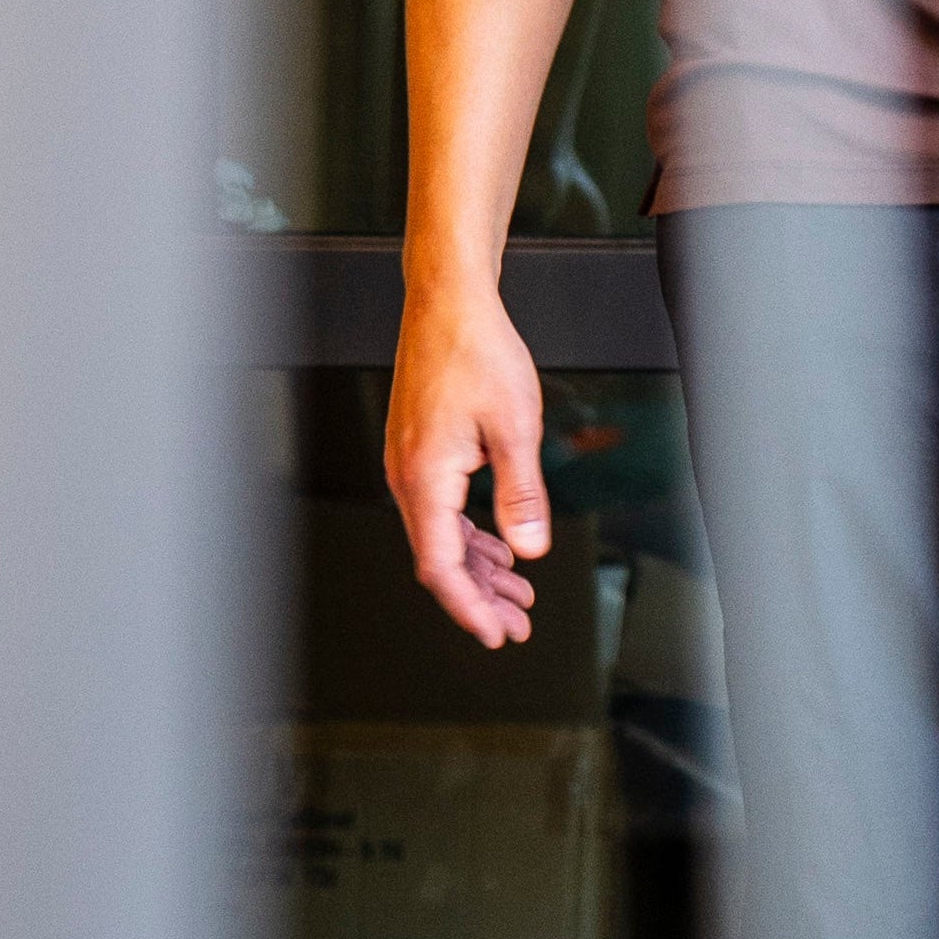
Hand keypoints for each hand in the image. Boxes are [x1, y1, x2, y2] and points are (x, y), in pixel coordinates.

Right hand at [384, 272, 550, 645]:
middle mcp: (408, 476)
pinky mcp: (422, 452)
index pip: (441, 566)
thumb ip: (522, 493)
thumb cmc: (477, 353)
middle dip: (481, 597)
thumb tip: (529, 547)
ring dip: (480, 568)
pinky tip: (498, 548)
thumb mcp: (516, 427)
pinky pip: (443, 510)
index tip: (495, 634)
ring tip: (517, 594)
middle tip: (517, 624)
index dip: (469, 607)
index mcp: (425, 479)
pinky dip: (471, 535)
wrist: (449, 305)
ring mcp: (412, 464)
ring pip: (443, 536)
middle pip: (441, 559)